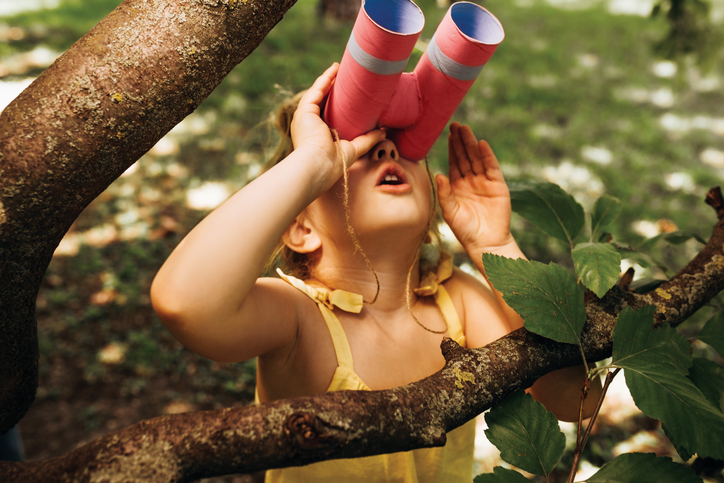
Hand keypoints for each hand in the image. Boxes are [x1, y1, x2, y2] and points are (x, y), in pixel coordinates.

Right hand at [291, 63, 384, 190]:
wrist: (319, 167)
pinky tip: (333, 71)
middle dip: (331, 88)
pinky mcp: (304, 112)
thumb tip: (384, 131)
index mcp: (317, 134)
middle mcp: (309, 125)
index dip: (337, 102)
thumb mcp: (354, 149)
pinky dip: (324, 80)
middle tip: (344, 76)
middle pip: (321, 101)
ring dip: (327, 79)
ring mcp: (305, 118)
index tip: (349, 92)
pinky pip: (316, 91)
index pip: (327, 114)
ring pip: (317, 93)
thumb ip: (367, 139)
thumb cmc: (334, 164)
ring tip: (338, 68)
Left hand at [436, 122, 515, 255]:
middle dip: (460, 141)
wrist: (486, 243)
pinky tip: (481, 144)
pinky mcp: (497, 186)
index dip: (451, 149)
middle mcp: (471, 181)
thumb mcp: (450, 212)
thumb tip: (438, 174)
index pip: (454, 163)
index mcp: (457, 186)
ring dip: (471, 144)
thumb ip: (444, 194)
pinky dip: (487, 156)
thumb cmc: (465, 230)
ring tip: (466, 129)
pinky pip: (491, 167)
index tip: (447, 133)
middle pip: (465, 157)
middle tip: (455, 124)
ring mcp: (485, 182)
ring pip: (477, 159)